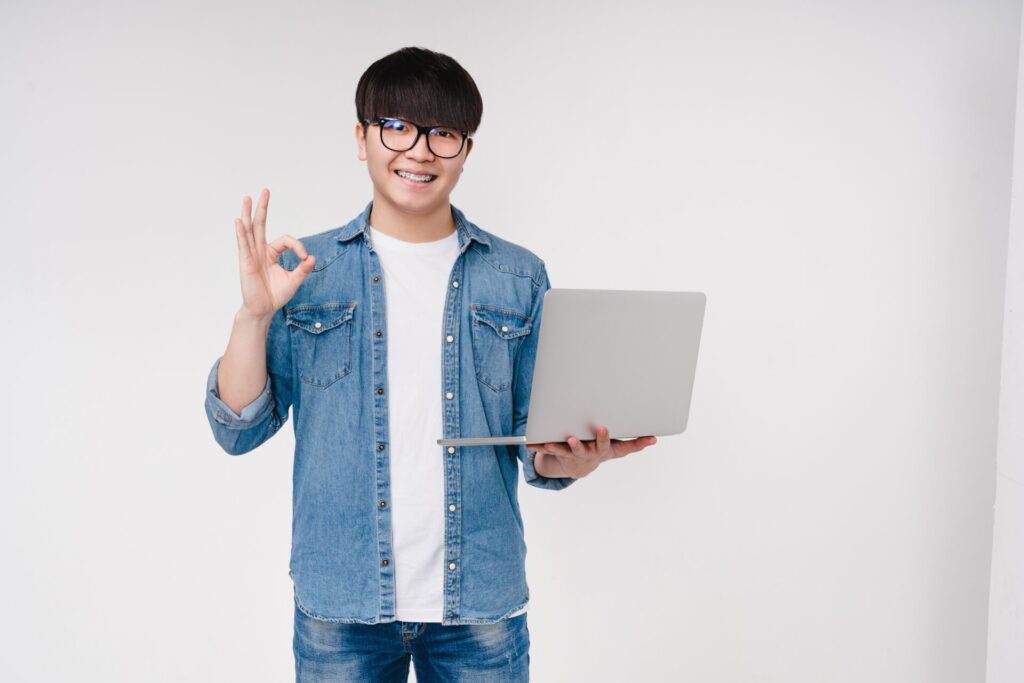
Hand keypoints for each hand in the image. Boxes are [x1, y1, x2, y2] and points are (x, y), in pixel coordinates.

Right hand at [235, 188, 315, 319]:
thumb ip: (303, 269)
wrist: (263, 310)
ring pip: (250, 230)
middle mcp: (260, 251)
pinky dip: (241, 232)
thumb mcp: (294, 281)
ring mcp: (251, 255)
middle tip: (264, 190)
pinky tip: (239, 221)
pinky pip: (243, 245)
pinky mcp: (246, 263)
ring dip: (248, 213)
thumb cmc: (275, 295)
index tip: (305, 259)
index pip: (285, 240)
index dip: (298, 246)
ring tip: (247, 198)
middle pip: (260, 225)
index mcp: (271, 253)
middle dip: (263, 208)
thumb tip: (312, 258)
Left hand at [526, 425, 656, 478]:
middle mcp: (588, 453)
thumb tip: (655, 439)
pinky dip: (539, 447)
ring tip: (552, 443)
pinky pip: (548, 449)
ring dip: (558, 447)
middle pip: (585, 448)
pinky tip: (530, 445)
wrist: (579, 466)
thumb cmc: (601, 449)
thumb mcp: (619, 449)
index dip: (604, 437)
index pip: (608, 445)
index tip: (603, 427)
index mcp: (603, 450)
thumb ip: (635, 443)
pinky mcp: (559, 453)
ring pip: (565, 451)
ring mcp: (572, 454)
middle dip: (582, 442)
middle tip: (582, 434)